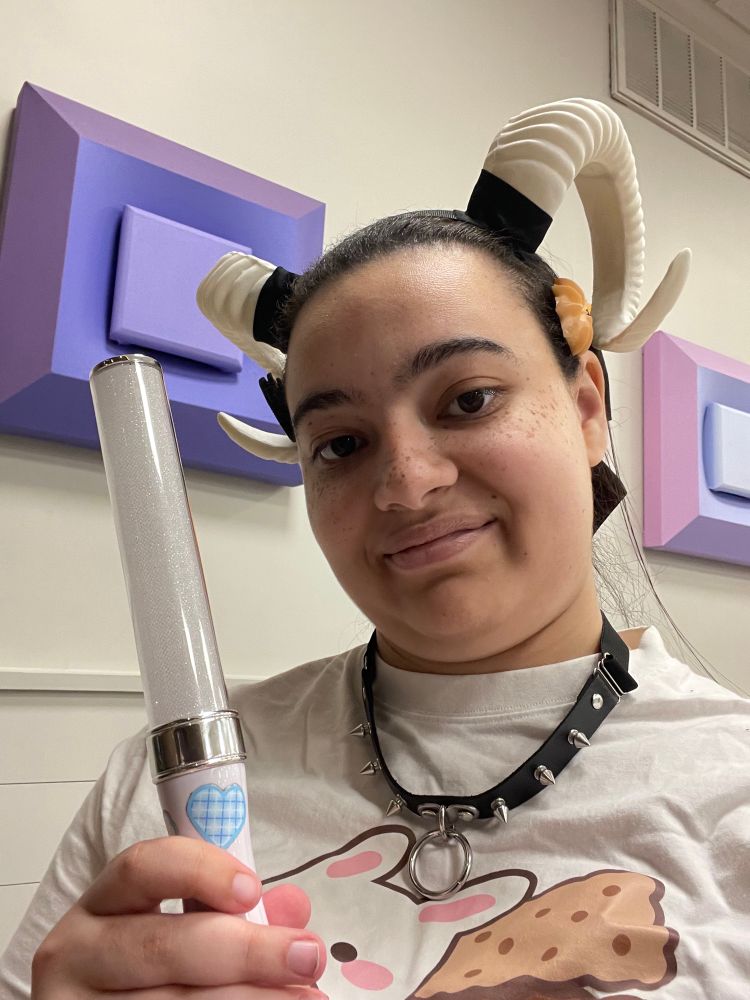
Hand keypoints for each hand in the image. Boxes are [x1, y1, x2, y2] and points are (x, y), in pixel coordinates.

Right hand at [31, 836, 326, 998]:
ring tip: (306, 995)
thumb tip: (294, 908)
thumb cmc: (149, 971)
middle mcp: (78, 954)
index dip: (198, 872)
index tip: (252, 888)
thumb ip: (231, 913)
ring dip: (250, 999)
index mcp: (101, 906)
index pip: (140, 868)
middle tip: (308, 956)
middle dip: (247, 951)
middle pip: (164, 946)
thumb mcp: (181, 930)